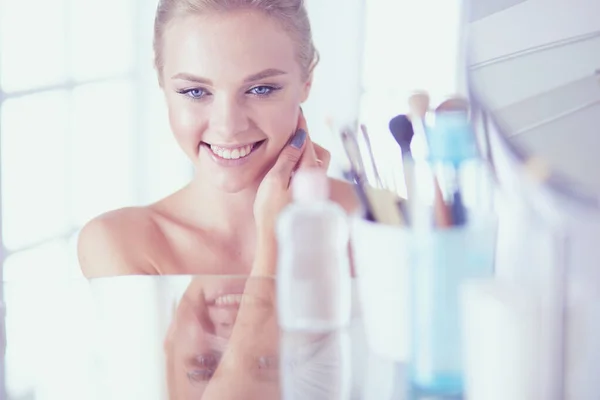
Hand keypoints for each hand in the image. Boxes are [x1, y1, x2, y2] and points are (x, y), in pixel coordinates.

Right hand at [252, 111, 328, 275]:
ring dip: (305, 156)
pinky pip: (310, 177)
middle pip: (316, 152)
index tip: (296, 112)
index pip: (306, 141)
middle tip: (290, 134)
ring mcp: (314, 191)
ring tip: (288, 154)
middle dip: (305, 141)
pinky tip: (289, 174)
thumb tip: (299, 137)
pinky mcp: (310, 200)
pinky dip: (302, 169)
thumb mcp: (275, 181)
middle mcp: (316, 180)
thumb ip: (287, 158)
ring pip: (315, 165)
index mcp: (308, 171)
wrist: (277, 242)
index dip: (300, 125)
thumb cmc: (272, 213)